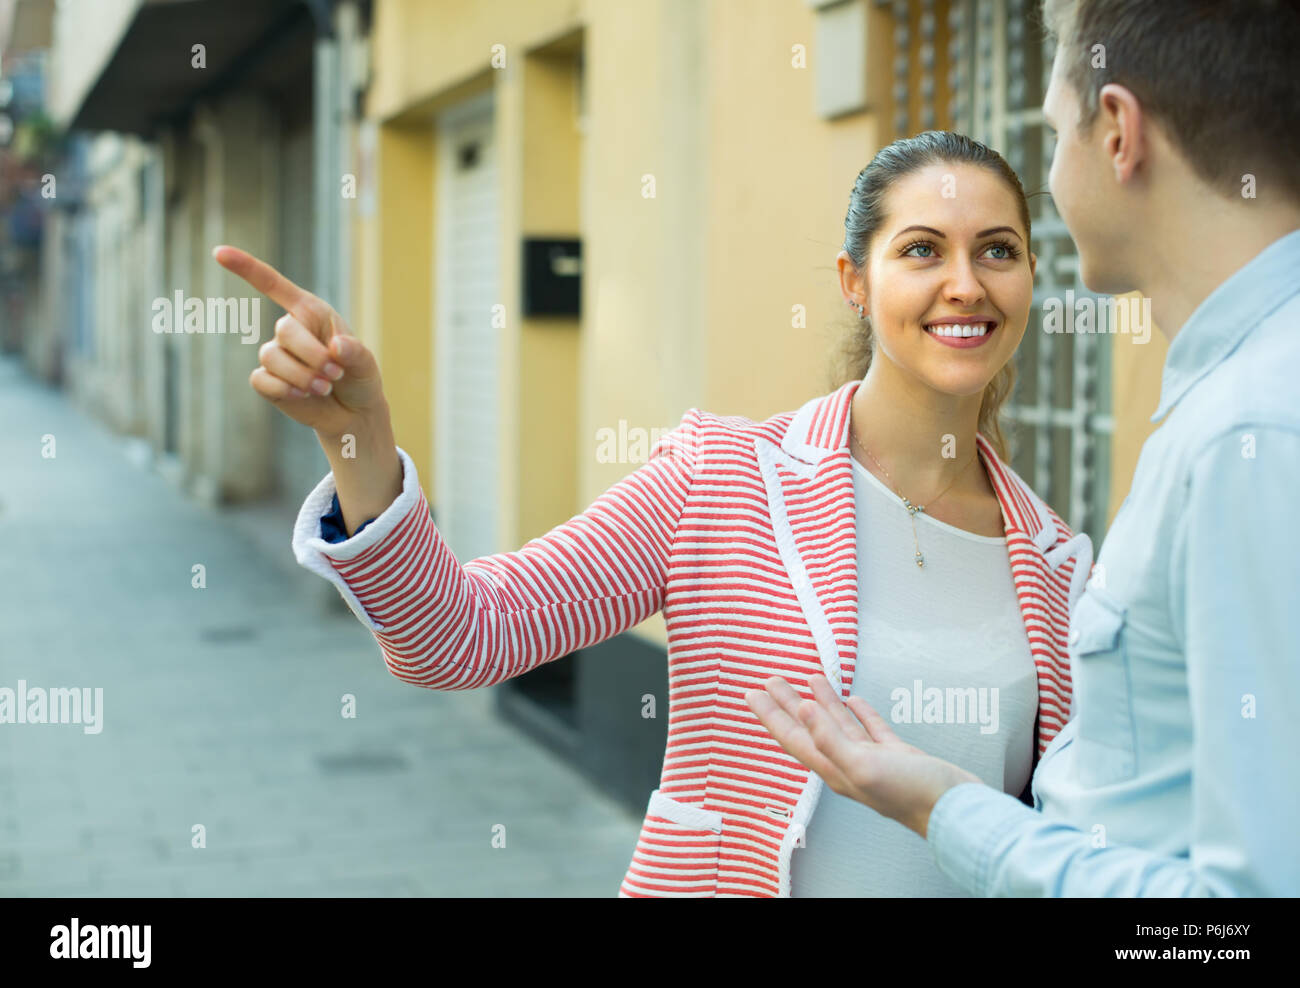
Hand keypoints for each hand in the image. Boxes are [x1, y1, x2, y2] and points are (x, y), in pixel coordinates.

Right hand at [214, 245, 386, 437]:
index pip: (274, 285)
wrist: (354, 412)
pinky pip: (261, 380)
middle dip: (312, 354)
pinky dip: (284, 389)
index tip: (219, 252)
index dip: (246, 268)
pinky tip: (303, 395)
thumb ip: (356, 353)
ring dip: (301, 375)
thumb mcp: (366, 364)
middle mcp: (289, 329)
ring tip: (324, 387)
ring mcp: (276, 355)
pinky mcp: (268, 381)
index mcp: (310, 312)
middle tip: (335, 373)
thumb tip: (337, 346)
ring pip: (271, 357)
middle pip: (284, 330)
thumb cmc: (359, 378)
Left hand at [744, 674, 981, 837]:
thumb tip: (802, 710)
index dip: (772, 715)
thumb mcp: (864, 766)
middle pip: (811, 728)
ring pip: (840, 725)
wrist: (956, 811)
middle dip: (789, 704)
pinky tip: (853, 700)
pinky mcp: (897, 756)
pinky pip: (870, 729)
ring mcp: (873, 760)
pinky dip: (859, 713)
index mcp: (836, 769)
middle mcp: (849, 764)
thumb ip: (830, 739)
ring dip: (823, 702)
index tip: (752, 694)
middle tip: (772, 680)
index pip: (794, 737)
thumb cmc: (912, 795)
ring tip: (810, 678)